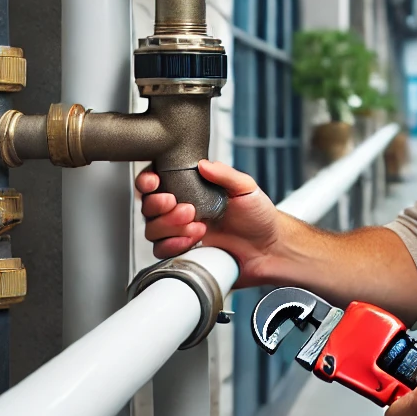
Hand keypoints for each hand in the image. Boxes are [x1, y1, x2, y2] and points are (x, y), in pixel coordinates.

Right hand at [136, 160, 280, 284]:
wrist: (268, 249)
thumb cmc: (259, 218)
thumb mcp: (246, 188)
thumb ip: (224, 174)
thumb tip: (203, 163)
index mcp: (192, 189)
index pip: (157, 180)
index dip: (149, 180)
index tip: (155, 182)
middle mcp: (182, 209)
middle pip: (148, 206)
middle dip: (159, 205)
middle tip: (185, 207)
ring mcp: (180, 231)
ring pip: (152, 229)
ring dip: (170, 226)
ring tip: (198, 227)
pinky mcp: (183, 252)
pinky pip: (161, 250)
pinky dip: (173, 245)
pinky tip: (192, 241)